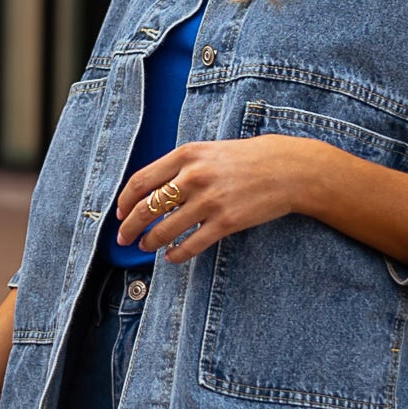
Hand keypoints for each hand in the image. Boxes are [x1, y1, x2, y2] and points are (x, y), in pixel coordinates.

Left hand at [116, 135, 407, 267]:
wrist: (288, 169)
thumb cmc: (247, 159)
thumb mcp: (209, 151)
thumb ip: (181, 167)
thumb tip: (153, 191)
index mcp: (186, 155)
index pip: (141, 181)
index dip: (125, 201)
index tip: (120, 213)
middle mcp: (194, 176)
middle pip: (147, 207)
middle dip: (129, 226)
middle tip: (123, 238)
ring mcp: (210, 200)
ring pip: (166, 229)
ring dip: (151, 242)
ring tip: (147, 247)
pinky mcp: (226, 222)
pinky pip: (192, 244)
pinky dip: (177, 254)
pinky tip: (172, 257)